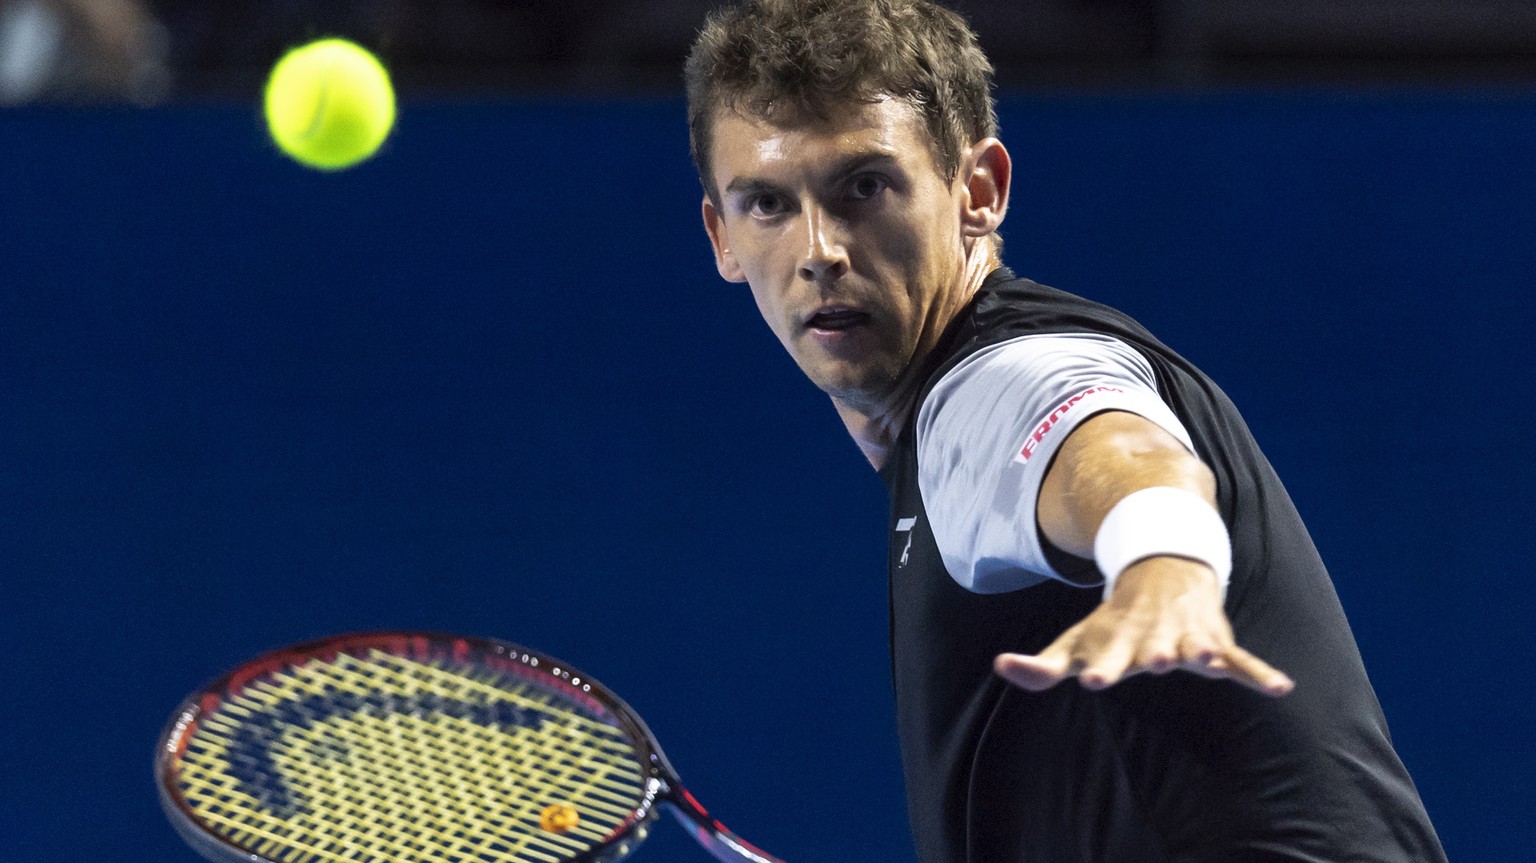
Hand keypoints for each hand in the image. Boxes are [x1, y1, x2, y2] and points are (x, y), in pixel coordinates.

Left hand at [993, 557, 1293, 695]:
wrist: (1160, 573)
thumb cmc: (1111, 622)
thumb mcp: (1074, 645)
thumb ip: (1040, 667)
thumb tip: (1000, 666)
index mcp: (1117, 644)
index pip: (1106, 658)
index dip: (1102, 668)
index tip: (1097, 680)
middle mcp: (1152, 640)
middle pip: (1152, 652)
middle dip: (1154, 656)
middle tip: (1155, 663)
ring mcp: (1186, 639)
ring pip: (1196, 648)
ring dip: (1202, 652)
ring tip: (1208, 659)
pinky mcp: (1215, 642)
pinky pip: (1241, 661)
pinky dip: (1260, 674)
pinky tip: (1281, 688)